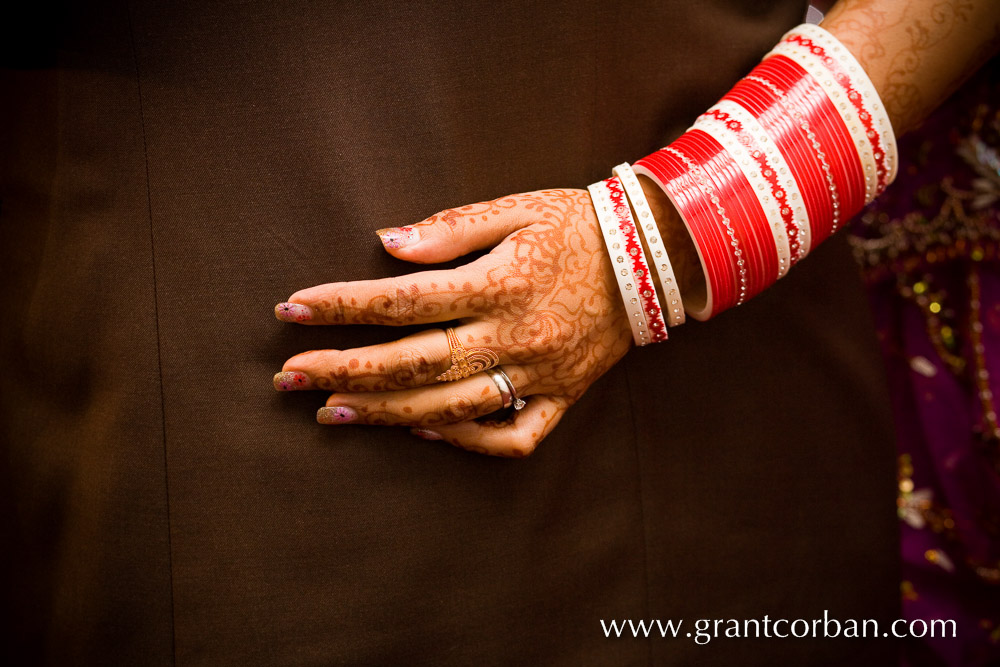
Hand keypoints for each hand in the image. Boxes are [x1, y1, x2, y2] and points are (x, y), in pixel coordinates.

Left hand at [273, 189, 632, 456]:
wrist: (653, 257)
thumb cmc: (578, 224)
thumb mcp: (517, 208)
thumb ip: (450, 229)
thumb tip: (386, 244)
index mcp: (499, 284)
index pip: (403, 301)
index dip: (342, 306)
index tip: (292, 308)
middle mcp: (513, 336)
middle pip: (414, 364)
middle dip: (344, 371)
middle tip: (289, 377)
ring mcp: (538, 375)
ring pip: (449, 408)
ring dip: (384, 413)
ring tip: (331, 413)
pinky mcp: (561, 397)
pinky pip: (511, 438)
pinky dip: (464, 442)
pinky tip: (420, 431)